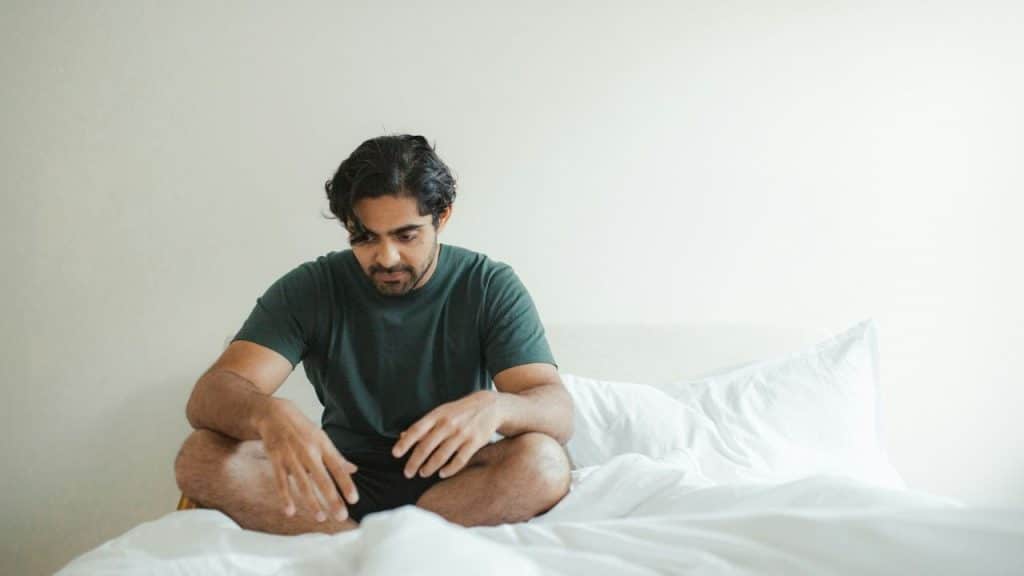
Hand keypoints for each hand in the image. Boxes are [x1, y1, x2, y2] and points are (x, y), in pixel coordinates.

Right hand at [254, 397, 359, 520]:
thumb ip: (336, 456)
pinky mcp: (276, 460)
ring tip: (320, 518)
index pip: (338, 468)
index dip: (346, 484)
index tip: (354, 500)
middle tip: (340, 516)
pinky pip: (281, 482)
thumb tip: (353, 470)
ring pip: (303, 483)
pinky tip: (290, 512)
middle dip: (332, 499)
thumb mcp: (322, 438)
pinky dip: (285, 497)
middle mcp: (309, 452)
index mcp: (323, 446)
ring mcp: (292, 457)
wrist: (274, 414)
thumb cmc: (301, 428)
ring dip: (312, 502)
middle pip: (323, 479)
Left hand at [392, 390, 502, 479]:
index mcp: (438, 415)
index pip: (417, 429)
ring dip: (429, 468)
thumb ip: (424, 425)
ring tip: (423, 473)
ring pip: (441, 456)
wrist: (489, 406)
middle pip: (426, 446)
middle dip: (414, 462)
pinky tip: (442, 474)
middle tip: (407, 473)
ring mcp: (462, 434)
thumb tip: (403, 436)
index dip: (405, 443)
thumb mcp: (441, 412)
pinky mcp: (474, 442)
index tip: (395, 454)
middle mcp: (448, 424)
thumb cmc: (460, 411)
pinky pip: (459, 461)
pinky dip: (449, 470)